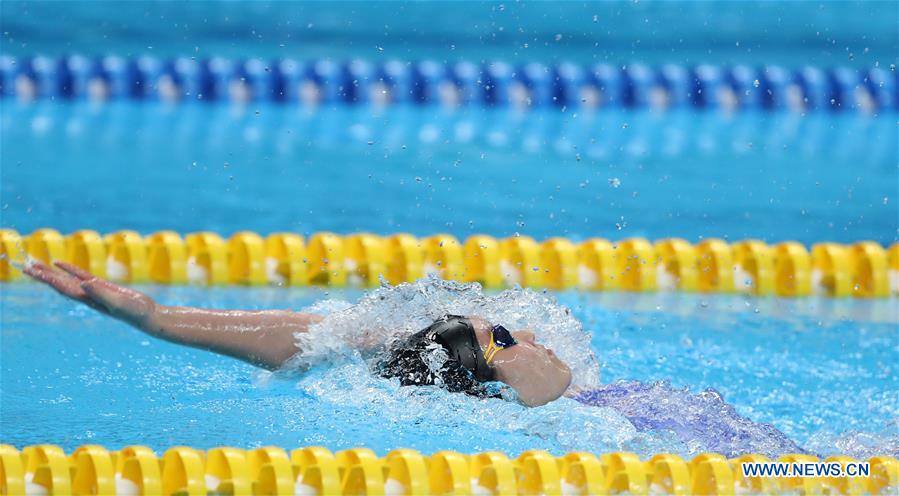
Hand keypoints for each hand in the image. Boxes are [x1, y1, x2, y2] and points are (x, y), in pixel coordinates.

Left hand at [23, 260, 155, 324]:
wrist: (146, 316)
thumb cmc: (135, 311)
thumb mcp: (119, 302)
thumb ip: (101, 294)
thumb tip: (83, 284)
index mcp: (87, 299)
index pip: (62, 287)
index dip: (48, 279)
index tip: (33, 270)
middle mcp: (85, 296)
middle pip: (58, 284)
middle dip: (42, 276)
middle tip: (25, 267)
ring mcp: (92, 291)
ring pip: (65, 279)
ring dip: (50, 272)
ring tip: (35, 264)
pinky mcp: (101, 286)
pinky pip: (79, 275)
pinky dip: (68, 269)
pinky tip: (59, 263)